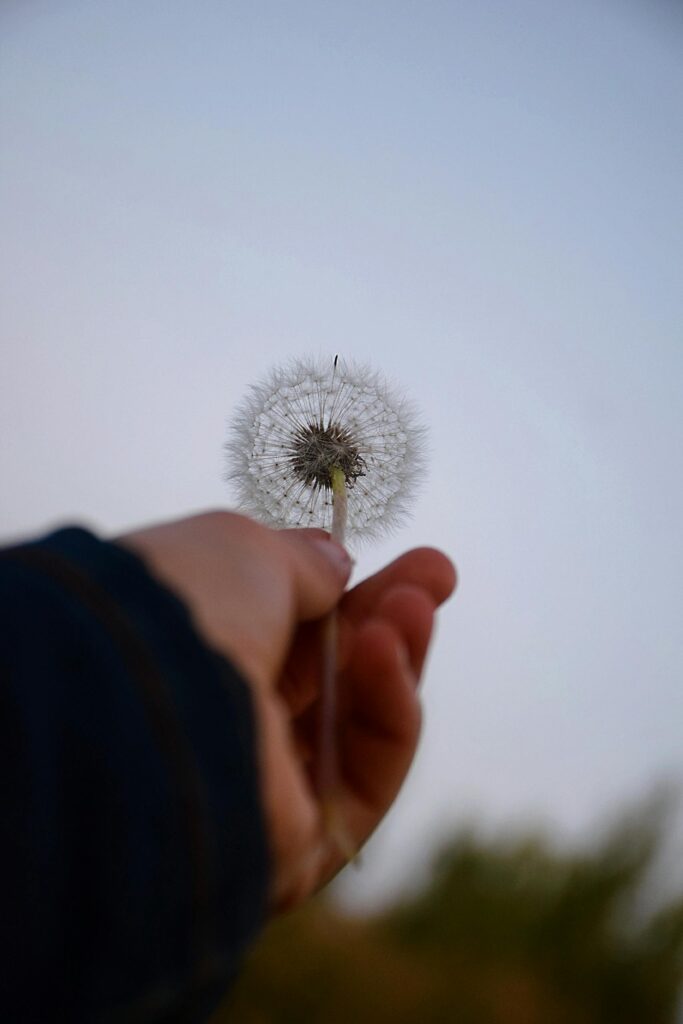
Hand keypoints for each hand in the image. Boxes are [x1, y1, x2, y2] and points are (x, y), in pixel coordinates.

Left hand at [119, 511, 455, 910]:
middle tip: (439, 573)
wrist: (141, 699)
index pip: (288, 629)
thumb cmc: (179, 607)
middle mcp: (221, 723)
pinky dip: (390, 708)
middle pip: (329, 674)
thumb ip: (303, 562)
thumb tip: (337, 564)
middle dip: (388, 618)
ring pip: (356, 722)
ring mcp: (260, 787)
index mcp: (193, 657)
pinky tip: (388, 652)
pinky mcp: (297, 847)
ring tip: (415, 606)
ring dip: (396, 655)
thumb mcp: (246, 551)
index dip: (349, 590)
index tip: (410, 559)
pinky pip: (366, 774)